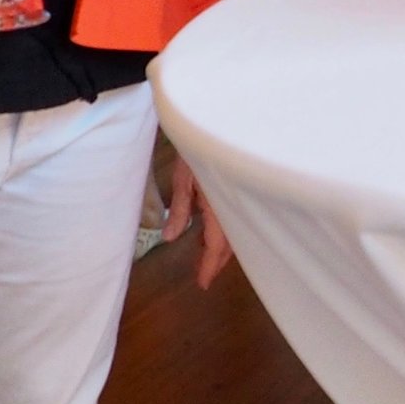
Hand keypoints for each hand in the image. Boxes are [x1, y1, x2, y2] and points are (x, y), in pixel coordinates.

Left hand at [164, 157, 234, 289]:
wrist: (215, 120)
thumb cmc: (196, 145)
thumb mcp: (183, 178)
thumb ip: (180, 210)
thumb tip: (170, 238)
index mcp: (219, 204)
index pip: (217, 244)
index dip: (210, 265)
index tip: (203, 283)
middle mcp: (231, 204)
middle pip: (228, 241)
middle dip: (216, 260)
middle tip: (202, 275)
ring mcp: (234, 197)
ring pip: (231, 230)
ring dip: (217, 246)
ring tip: (201, 255)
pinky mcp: (233, 189)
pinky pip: (230, 217)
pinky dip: (218, 230)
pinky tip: (205, 232)